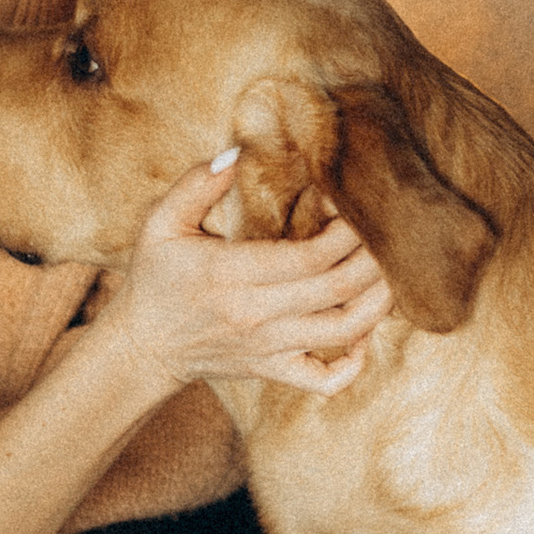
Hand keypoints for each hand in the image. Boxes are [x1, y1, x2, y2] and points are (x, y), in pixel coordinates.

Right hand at [105, 156, 391, 396]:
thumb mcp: (160, 223)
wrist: (142, 346)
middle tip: (389, 231)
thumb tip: (237, 153)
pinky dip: (357, 363)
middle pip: (338, 289)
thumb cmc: (155, 278)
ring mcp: (269, 348)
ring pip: (345, 331)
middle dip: (374, 258)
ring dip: (380, 301)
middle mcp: (257, 315)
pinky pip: (327, 380)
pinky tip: (365, 333)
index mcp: (231, 275)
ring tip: (391, 270)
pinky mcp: (274, 370)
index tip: (356, 204)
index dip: (345, 231)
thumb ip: (196, 185)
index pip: (308, 256)